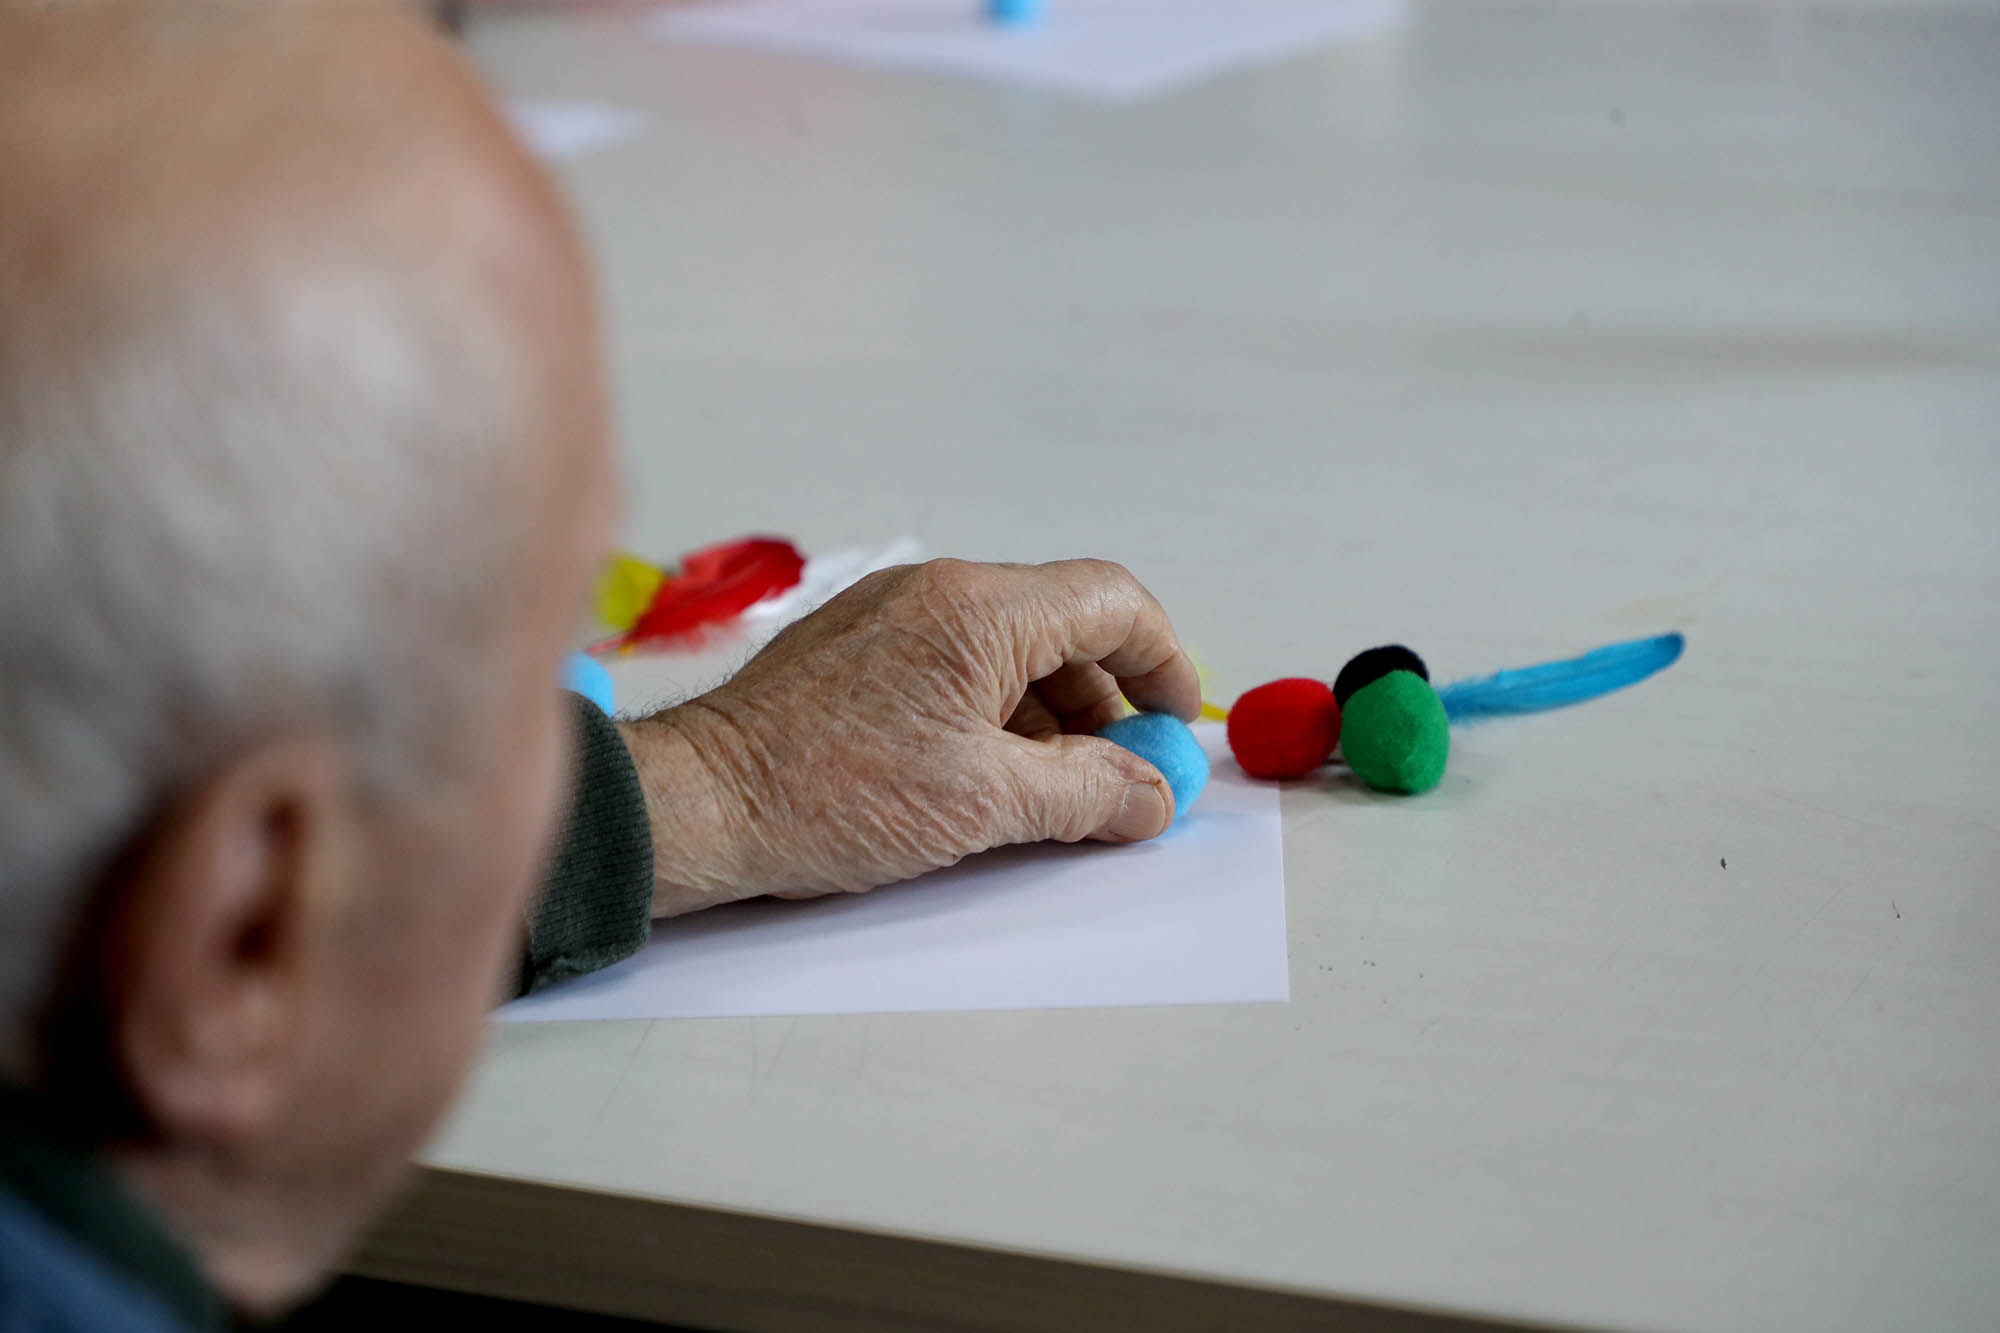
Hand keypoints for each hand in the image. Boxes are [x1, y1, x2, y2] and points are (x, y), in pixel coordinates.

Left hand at [616, 559, 1201, 916]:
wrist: (701, 805)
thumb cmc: (827, 794)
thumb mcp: (983, 806)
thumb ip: (1088, 793)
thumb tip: (1153, 795)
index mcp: (978, 609)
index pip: (1110, 601)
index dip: (1162, 662)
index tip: (1176, 726)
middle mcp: (937, 593)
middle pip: (1063, 626)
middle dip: (1108, 703)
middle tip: (1123, 780)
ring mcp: (893, 617)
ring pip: (1009, 652)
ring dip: (1051, 719)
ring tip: (1056, 798)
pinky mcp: (859, 651)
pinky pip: (956, 667)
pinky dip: (995, 718)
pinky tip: (990, 783)